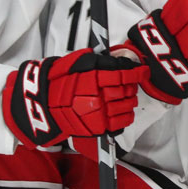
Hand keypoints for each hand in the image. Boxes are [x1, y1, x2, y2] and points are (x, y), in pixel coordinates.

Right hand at [3, 50, 147, 148]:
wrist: (44, 105)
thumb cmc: (59, 82)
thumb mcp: (78, 62)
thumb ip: (100, 61)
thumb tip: (119, 61)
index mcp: (95, 78)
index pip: (124, 75)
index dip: (137, 73)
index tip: (143, 71)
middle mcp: (99, 96)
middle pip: (127, 90)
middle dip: (131, 87)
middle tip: (129, 85)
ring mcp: (99, 113)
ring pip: (127, 106)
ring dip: (129, 101)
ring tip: (125, 98)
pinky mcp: (99, 127)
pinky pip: (121, 122)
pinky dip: (126, 116)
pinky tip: (122, 111)